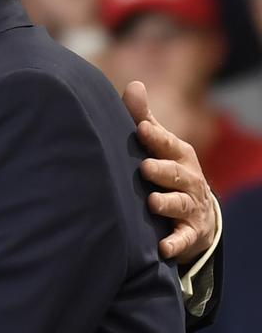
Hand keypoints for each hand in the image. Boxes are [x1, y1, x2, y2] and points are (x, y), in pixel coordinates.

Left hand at [123, 81, 217, 264]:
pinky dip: (175, 243)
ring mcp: (190, 206)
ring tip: (153, 202)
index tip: (141, 129)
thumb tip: (134, 85)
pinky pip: (183, 239)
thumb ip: (145, 118)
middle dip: (163, 171)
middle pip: (176, 174)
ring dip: (168, 203)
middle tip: (145, 168)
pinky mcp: (190, 232)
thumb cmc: (169, 170)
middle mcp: (188, 179)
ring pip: (180, 204)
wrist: (198, 214)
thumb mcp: (160, 146)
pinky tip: (162, 247)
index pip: (169, 144)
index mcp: (179, 156)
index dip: (156, 137)